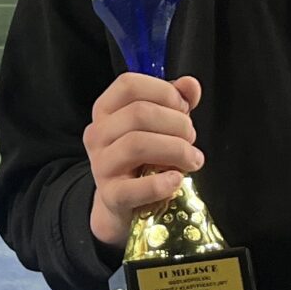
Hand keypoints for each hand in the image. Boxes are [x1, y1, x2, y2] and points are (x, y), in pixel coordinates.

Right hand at [82, 72, 203, 248]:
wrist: (124, 204)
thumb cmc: (143, 158)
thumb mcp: (158, 126)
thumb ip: (175, 102)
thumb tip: (190, 85)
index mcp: (106, 110)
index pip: (129, 85)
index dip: (163, 91)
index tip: (183, 108)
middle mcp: (98, 134)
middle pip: (139, 113)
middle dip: (177, 123)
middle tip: (191, 138)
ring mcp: (101, 165)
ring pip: (137, 144)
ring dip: (176, 149)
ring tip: (192, 159)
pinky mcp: (111, 196)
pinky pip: (135, 188)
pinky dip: (162, 183)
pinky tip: (176, 180)